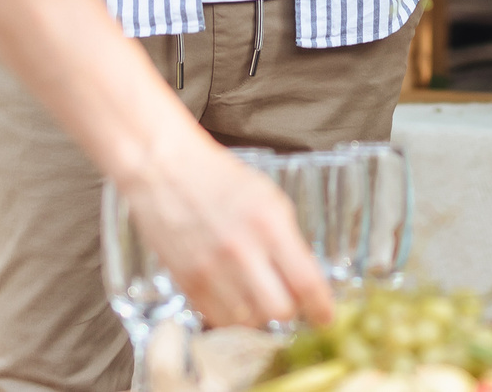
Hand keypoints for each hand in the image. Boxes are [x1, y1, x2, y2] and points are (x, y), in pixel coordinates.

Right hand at [121, 132, 333, 329]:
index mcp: (269, 225)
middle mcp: (241, 252)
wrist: (166, 171)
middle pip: (279, 310)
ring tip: (258, 294)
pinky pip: (219, 319)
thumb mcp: (269, 199)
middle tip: (288, 299)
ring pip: (249, 320)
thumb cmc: (220, 180)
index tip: (325, 316)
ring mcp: (211, 270)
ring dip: (259, 312)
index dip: (321, 307)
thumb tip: (306, 278)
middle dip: (290, 309)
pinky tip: (234, 296)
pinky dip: (232, 315)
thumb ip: (289, 239)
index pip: (306, 282)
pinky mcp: (187, 283)